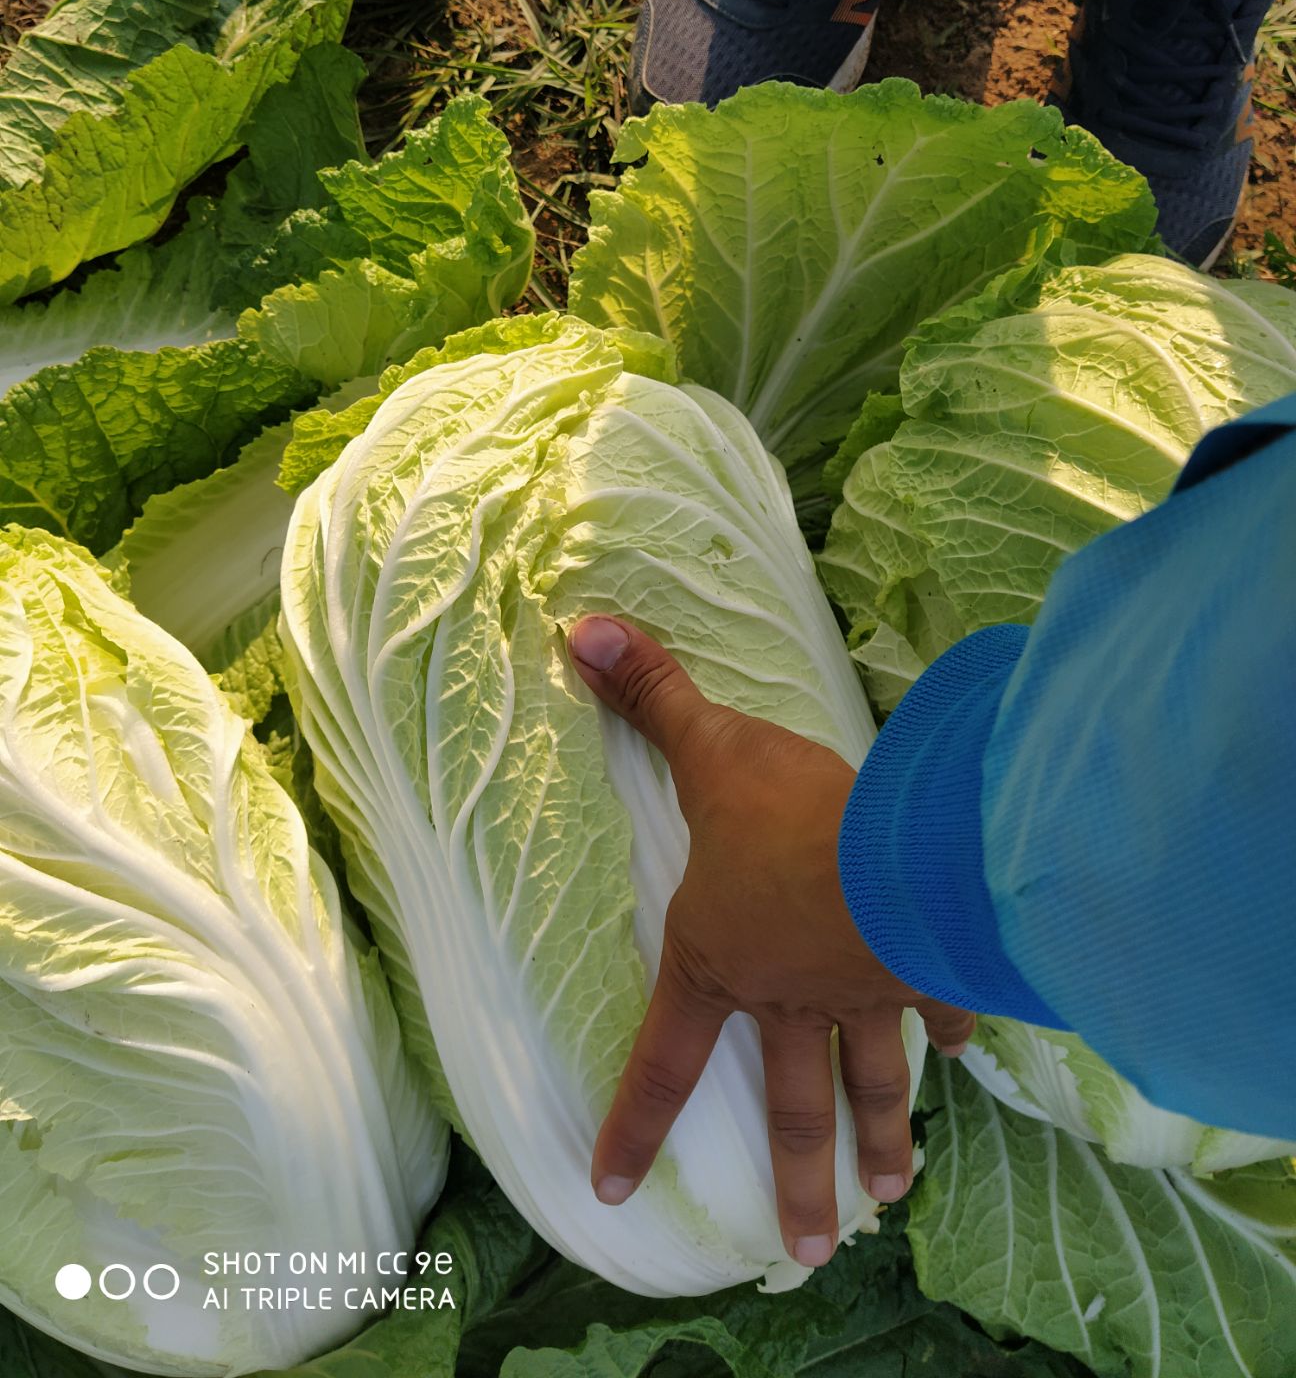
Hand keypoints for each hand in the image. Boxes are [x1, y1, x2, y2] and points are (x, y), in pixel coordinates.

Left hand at [567, 615, 974, 1268]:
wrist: (897, 851)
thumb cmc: (787, 813)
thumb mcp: (710, 749)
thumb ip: (649, 695)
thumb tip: (576, 627)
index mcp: (722, 960)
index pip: (665, 1060)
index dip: (633, 1123)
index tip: (608, 1187)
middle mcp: (790, 994)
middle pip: (794, 1106)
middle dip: (799, 1181)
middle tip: (802, 1250)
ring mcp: (864, 992)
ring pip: (871, 1084)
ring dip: (880, 1142)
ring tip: (887, 1200)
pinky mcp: (928, 970)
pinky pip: (936, 1009)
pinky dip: (950, 1032)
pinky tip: (963, 1060)